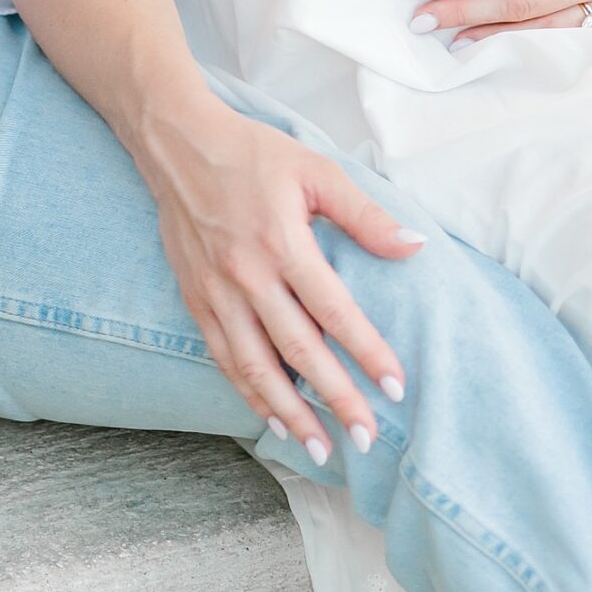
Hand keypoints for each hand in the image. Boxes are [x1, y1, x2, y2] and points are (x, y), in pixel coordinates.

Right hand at [139, 95, 423, 463]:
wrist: (177, 142)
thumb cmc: (252, 154)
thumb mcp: (315, 170)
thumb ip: (364, 214)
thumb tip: (414, 246)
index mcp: (281, 241)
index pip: (333, 310)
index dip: (366, 352)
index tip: (395, 388)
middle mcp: (246, 273)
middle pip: (297, 349)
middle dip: (334, 397)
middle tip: (366, 438)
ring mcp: (216, 290)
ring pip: (255, 365)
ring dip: (289, 411)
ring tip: (320, 449)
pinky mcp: (195, 297)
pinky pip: (224, 356)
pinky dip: (248, 392)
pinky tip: (272, 417)